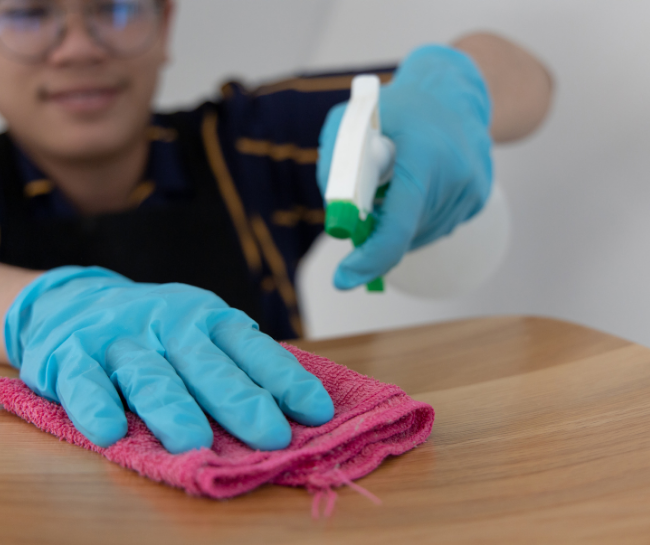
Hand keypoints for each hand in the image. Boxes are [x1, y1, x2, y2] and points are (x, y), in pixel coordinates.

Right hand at [4, 266, 333, 453]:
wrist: (74, 298)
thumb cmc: (156, 327)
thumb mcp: (200, 330)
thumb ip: (235, 362)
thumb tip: (293, 406)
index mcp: (206, 319)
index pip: (252, 348)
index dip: (284, 378)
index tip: (316, 411)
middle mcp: (168, 325)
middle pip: (207, 366)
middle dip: (241, 401)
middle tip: (271, 436)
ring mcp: (120, 340)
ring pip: (150, 376)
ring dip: (173, 409)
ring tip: (194, 442)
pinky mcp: (71, 356)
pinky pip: (84, 383)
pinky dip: (96, 407)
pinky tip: (110, 433)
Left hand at [317, 45, 492, 288]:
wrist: (455, 93)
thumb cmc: (399, 107)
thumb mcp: (354, 120)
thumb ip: (336, 164)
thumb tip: (336, 218)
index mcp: (425, 156)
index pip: (398, 225)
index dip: (370, 259)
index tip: (344, 280)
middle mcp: (456, 177)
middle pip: (406, 236)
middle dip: (376, 237)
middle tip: (362, 211)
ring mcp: (472, 191)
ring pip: (419, 237)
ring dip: (398, 228)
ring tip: (394, 188)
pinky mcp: (478, 200)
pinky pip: (435, 229)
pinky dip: (416, 222)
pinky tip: (416, 191)